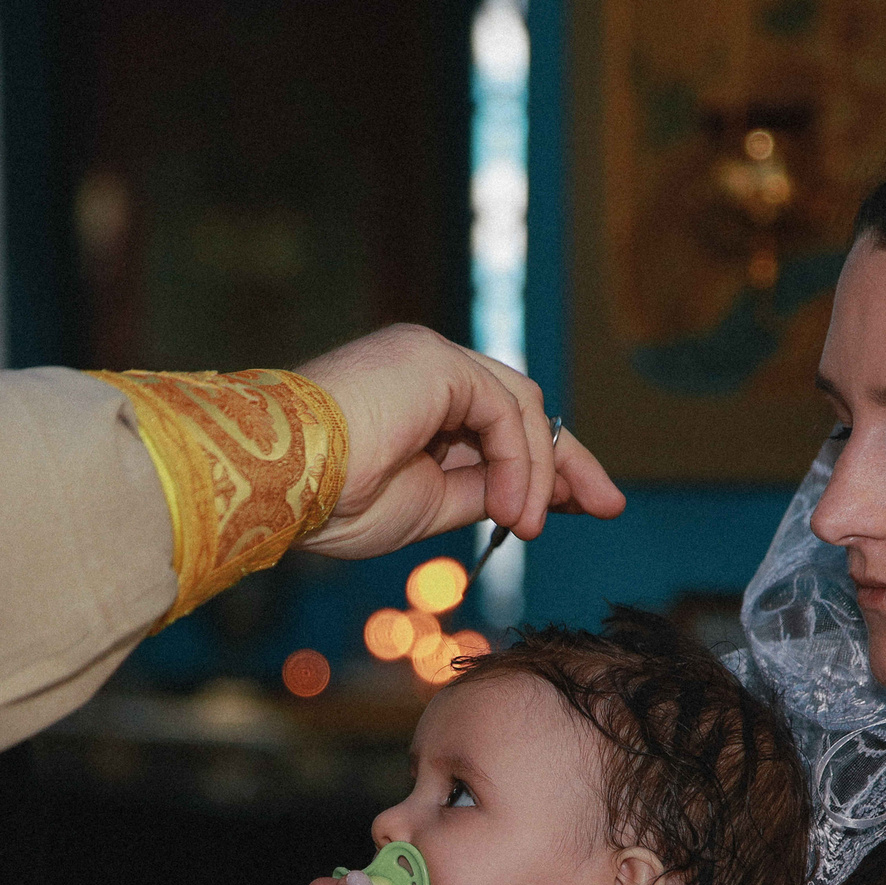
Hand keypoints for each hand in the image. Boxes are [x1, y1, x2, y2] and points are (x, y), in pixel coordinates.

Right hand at [294, 325, 623, 558]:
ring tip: (531, 527)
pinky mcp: (438, 362)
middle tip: (607, 505)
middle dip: (568, 460)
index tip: (581, 507)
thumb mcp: (425, 507)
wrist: (277, 480)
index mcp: (414, 399)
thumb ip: (479, 492)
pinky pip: (505, 411)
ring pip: (519, 409)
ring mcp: (431, 358)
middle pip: (520, 408)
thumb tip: (533, 500)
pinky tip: (515, 509)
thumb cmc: (328, 503)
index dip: (544, 466)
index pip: (499, 423)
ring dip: (541, 473)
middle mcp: (426, 367)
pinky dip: (522, 462)